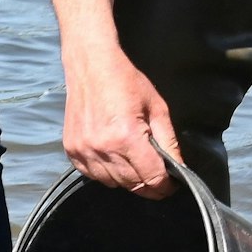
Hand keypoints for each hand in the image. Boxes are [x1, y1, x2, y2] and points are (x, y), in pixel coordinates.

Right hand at [62, 45, 182, 197]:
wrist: (90, 65)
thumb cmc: (125, 81)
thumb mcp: (157, 108)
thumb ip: (169, 142)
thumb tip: (180, 169)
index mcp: (127, 137)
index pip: (152, 179)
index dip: (165, 186)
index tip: (171, 184)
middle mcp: (103, 148)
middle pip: (133, 185)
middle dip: (149, 185)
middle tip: (157, 175)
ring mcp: (84, 150)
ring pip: (112, 184)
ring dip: (127, 180)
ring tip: (134, 162)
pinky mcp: (71, 150)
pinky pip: (93, 175)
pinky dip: (106, 173)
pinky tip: (113, 157)